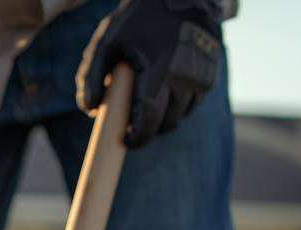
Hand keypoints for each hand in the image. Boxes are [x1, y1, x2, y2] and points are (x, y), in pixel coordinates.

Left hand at [76, 0, 221, 148]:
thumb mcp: (108, 39)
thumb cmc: (139, 18)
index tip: (125, 140)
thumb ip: (91, 74)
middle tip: (130, 121)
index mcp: (160, 70)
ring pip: (179, 118)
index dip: (136, 138)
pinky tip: (163, 92)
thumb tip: (89, 110)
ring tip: (146, 103)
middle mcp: (186, 76)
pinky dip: (176, 107)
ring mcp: (202, 76)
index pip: (150, 120)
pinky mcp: (211, 75)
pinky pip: (191, 106)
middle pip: (165, 124)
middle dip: (147, 129)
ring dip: (162, 119)